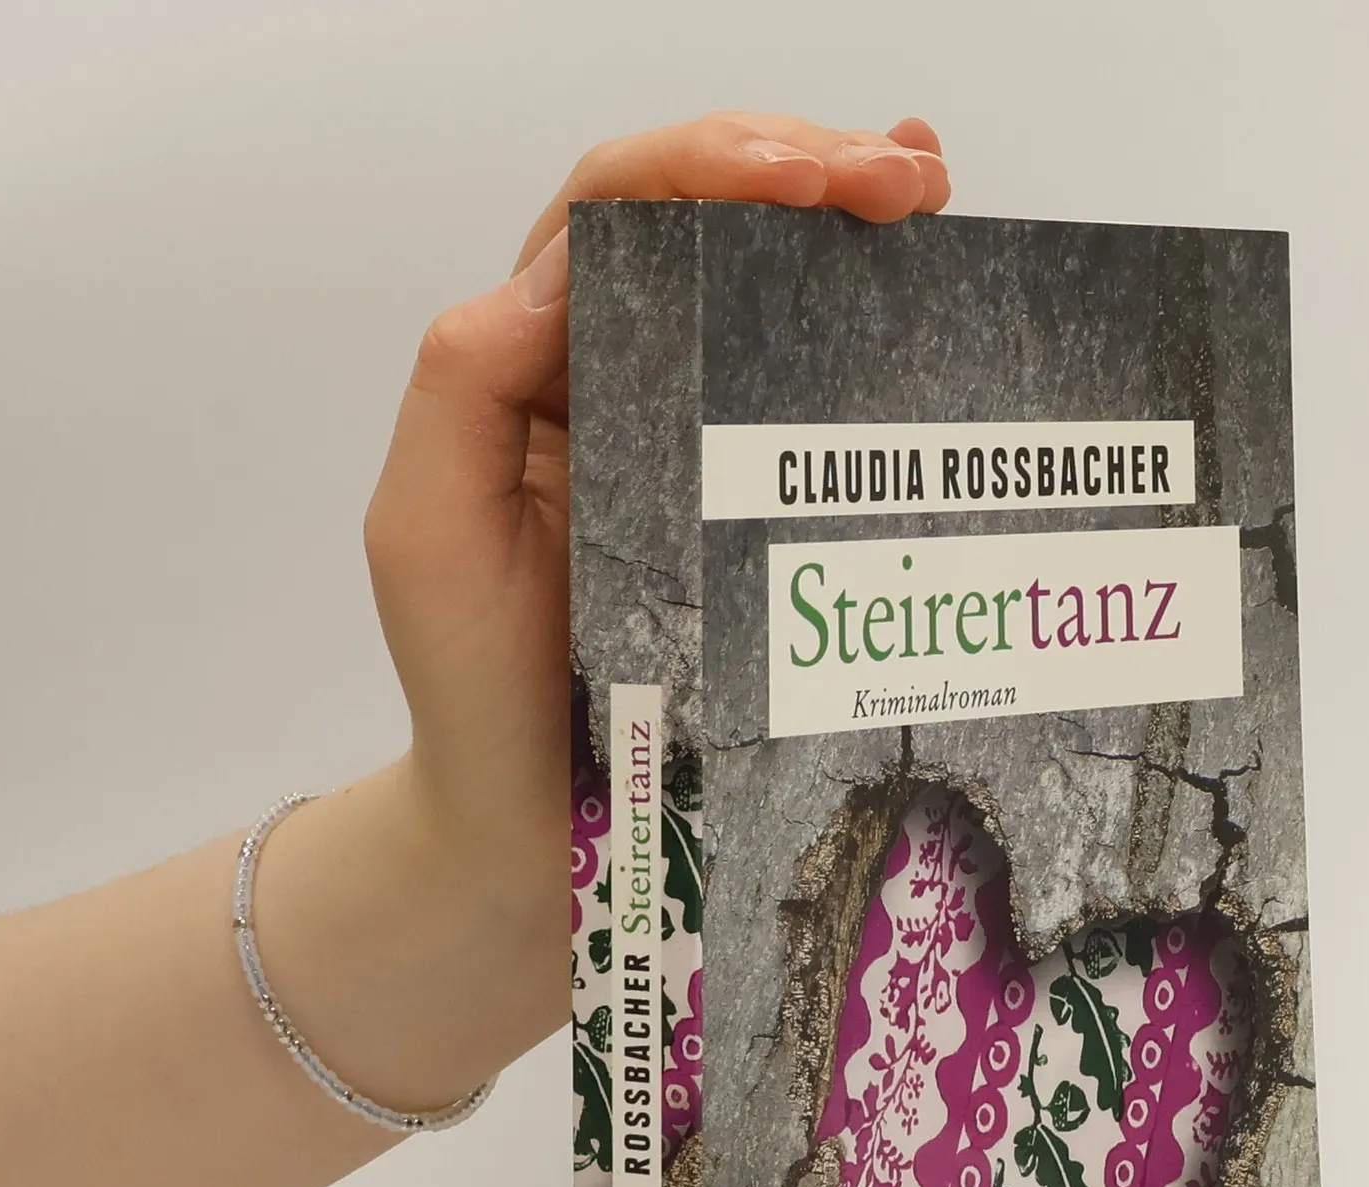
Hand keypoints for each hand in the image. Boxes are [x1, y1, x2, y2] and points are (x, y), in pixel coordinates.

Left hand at [270, 115, 951, 1108]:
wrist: (544, 837)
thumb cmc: (479, 699)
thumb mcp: (429, 535)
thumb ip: (466, 390)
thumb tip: (565, 275)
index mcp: (540, 366)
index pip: (622, 214)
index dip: (716, 168)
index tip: (819, 181)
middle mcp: (624, 380)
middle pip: (713, 225)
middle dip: (811, 170)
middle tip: (909, 179)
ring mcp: (702, 445)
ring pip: (773, 291)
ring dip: (856, 224)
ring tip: (934, 192)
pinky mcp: (766, 517)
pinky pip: (818, 403)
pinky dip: (879, 327)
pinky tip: (939, 273)